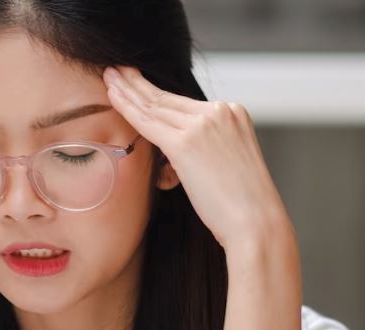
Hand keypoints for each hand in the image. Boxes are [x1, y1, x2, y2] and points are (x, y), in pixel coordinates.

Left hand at [102, 65, 291, 253]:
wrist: (256, 222)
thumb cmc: (241, 205)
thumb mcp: (228, 162)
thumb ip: (206, 148)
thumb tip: (177, 155)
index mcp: (233, 113)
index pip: (184, 103)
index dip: (156, 91)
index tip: (137, 82)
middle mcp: (220, 111)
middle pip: (167, 98)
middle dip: (137, 83)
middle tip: (116, 71)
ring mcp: (203, 124)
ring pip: (155, 105)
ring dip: (127, 90)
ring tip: (108, 78)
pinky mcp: (186, 143)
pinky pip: (148, 122)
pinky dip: (127, 108)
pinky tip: (112, 97)